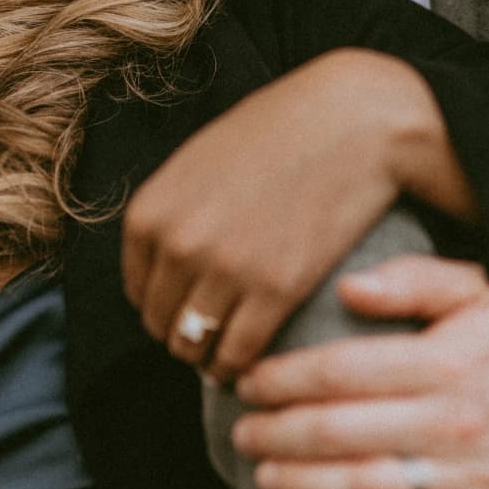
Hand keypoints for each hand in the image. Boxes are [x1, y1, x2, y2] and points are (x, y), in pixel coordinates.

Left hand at [121, 49, 475, 382]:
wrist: (352, 120)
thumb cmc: (281, 132)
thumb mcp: (201, 161)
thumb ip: (175, 213)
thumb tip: (169, 265)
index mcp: (150, 212)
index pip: (137, 292)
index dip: (163, 307)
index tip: (190, 312)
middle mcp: (177, 244)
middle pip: (161, 324)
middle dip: (185, 335)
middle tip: (216, 337)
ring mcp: (224, 269)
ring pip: (194, 346)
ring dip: (210, 358)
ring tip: (233, 355)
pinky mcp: (275, 290)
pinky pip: (239, 354)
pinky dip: (242, 368)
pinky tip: (257, 362)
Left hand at [230, 256, 488, 488]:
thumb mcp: (481, 295)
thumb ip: (414, 280)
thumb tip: (348, 287)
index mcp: (446, 362)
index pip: (342, 371)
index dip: (284, 379)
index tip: (248, 382)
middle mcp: (455, 422)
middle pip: (341, 432)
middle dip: (278, 433)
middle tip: (244, 433)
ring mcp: (471, 480)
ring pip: (368, 488)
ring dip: (304, 485)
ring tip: (265, 476)